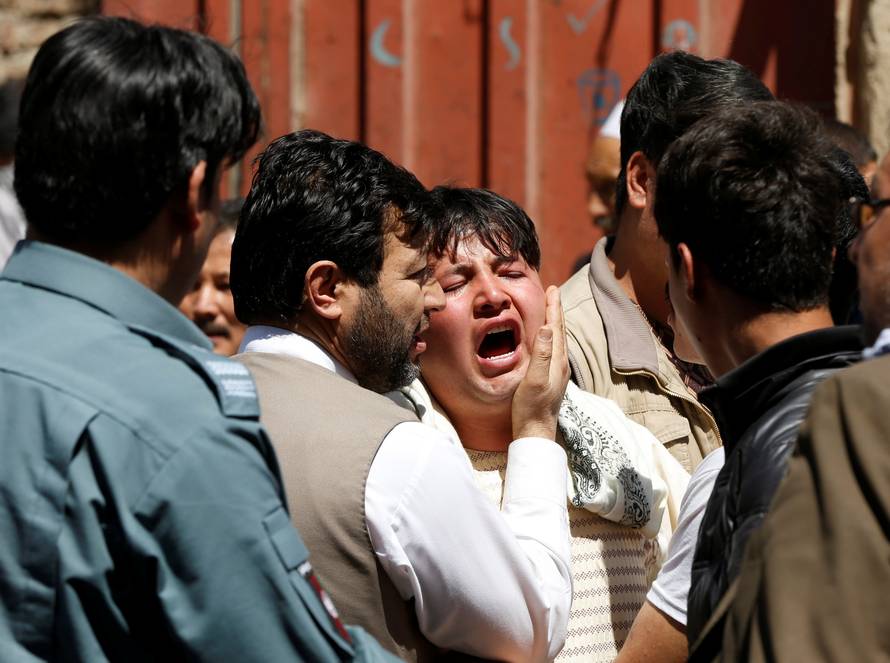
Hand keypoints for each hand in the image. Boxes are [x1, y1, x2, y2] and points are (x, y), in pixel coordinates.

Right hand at [511, 286, 568, 440]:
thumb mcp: (534, 380)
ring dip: (554, 322)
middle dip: (556, 310)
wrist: (535, 432)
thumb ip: (542, 354)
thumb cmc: (531, 407)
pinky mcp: (551, 378)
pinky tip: (545, 340)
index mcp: (557, 360)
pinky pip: (552, 349)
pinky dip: (550, 337)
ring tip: (550, 310)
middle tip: (552, 292)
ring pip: (557, 340)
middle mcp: (561, 364)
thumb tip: (545, 327)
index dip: (554, 307)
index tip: (552, 289)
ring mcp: (557, 372)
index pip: (556, 327)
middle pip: (560, 330)